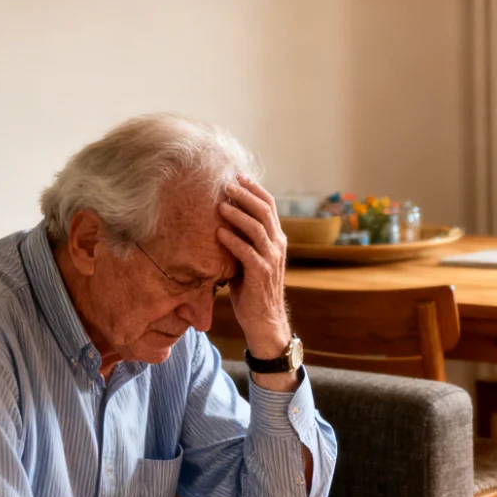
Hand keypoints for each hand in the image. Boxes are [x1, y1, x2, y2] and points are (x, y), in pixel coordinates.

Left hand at [215, 175, 290, 359]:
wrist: (265, 320)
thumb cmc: (253, 290)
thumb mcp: (250, 260)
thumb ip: (244, 241)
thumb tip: (223, 220)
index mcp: (277, 239)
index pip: (269, 206)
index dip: (254, 189)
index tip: (237, 177)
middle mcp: (277, 246)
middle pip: (264, 211)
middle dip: (245, 195)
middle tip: (226, 184)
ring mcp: (271, 259)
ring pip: (257, 228)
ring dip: (238, 214)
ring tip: (220, 205)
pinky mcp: (261, 273)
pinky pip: (246, 251)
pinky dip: (232, 240)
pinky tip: (218, 232)